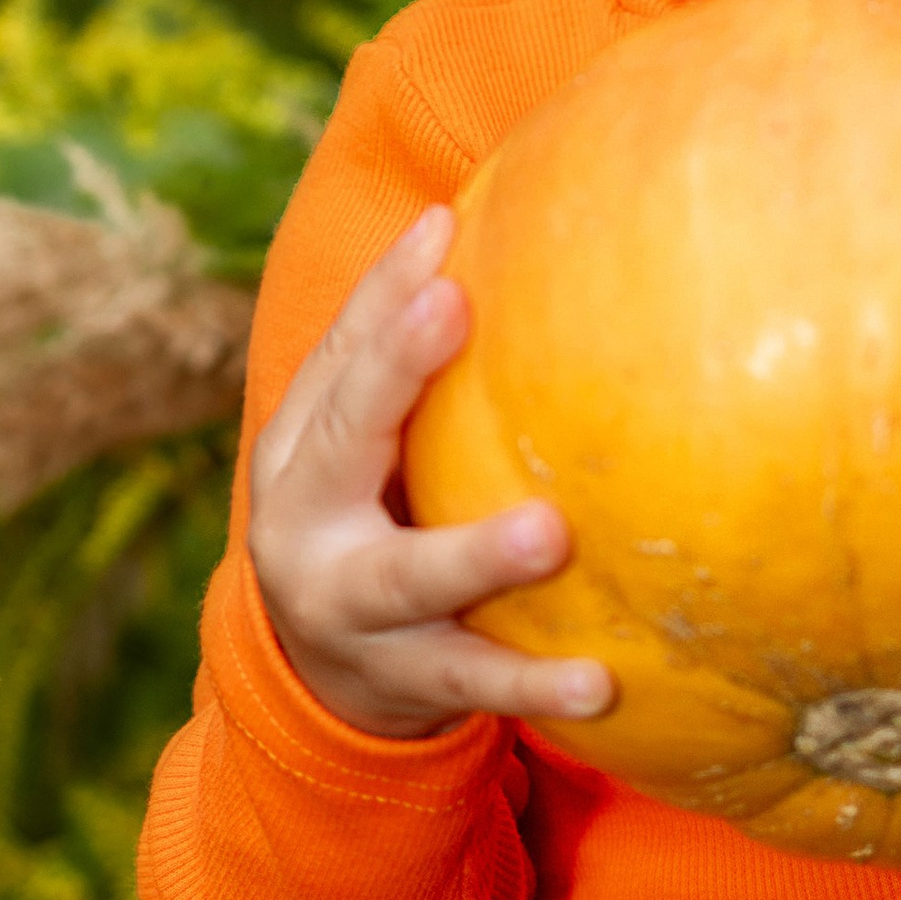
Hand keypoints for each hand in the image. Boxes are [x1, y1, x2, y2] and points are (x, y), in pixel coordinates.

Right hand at [246, 204, 617, 741]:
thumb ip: (401, 351)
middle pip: (344, 440)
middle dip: (394, 374)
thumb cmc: (367, 511)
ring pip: (408, 579)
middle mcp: (305, 524)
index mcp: (298, 449)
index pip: (335, 358)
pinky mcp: (403, 683)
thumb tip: (466, 216)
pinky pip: (472, 680)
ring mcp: (348, 612)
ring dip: (476, 555)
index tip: (441, 239)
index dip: (381, 297)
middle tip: (454, 310)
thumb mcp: (358, 439)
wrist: (316, 675)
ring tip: (550, 533)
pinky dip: (532, 683)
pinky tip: (602, 679)